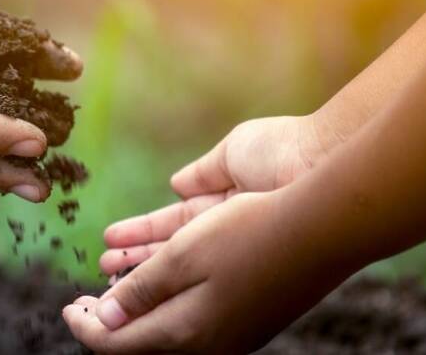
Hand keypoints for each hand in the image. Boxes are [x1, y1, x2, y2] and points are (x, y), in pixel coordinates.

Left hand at [64, 192, 352, 353]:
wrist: (321, 230)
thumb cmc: (247, 237)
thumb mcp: (182, 258)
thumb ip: (140, 292)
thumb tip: (104, 321)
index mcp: (184, 333)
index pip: (116, 343)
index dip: (84, 326)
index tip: (66, 307)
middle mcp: (205, 342)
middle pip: (140, 340)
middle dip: (107, 320)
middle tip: (83, 301)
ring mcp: (228, 330)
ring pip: (164, 323)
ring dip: (133, 302)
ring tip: (111, 281)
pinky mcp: (244, 314)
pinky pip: (189, 311)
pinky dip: (163, 296)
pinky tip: (154, 274)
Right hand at [99, 115, 334, 274]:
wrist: (322, 162)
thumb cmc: (283, 150)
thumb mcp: (232, 155)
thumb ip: (202, 174)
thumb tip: (175, 184)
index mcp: (226, 203)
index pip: (173, 225)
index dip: (141, 233)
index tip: (110, 240)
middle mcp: (227, 233)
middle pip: (171, 253)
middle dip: (134, 260)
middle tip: (103, 269)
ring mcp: (234, 251)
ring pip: (176, 266)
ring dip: (139, 271)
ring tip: (106, 275)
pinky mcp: (243, 262)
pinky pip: (191, 270)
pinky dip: (161, 272)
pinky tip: (135, 276)